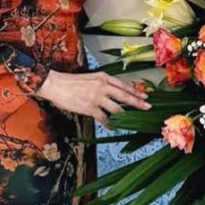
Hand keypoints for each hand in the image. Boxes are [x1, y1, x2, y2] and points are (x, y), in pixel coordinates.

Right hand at [36, 70, 150, 123]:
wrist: (56, 85)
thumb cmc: (72, 82)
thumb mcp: (92, 78)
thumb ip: (104, 84)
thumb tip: (116, 93)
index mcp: (104, 77)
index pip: (124, 85)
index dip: (136, 91)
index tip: (146, 96)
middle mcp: (103, 86)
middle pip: (125, 96)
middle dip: (138, 102)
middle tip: (148, 107)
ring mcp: (97, 98)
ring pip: (117, 109)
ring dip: (125, 116)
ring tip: (131, 120)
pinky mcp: (90, 108)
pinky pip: (105, 118)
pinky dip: (110, 123)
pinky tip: (112, 126)